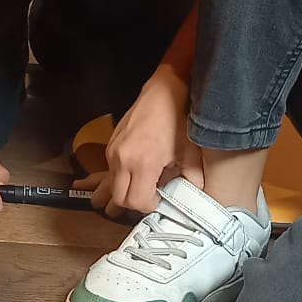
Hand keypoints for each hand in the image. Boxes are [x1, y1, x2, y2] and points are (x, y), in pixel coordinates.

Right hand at [73, 66, 196, 214]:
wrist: (163, 93)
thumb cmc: (178, 121)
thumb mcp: (190, 154)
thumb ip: (191, 180)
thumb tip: (189, 199)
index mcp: (143, 162)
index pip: (136, 201)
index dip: (148, 207)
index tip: (159, 201)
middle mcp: (122, 159)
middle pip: (118, 198)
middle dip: (133, 204)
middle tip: (149, 199)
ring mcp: (113, 152)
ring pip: (111, 186)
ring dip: (124, 192)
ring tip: (138, 190)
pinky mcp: (110, 146)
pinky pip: (110, 172)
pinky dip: (120, 179)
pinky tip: (133, 174)